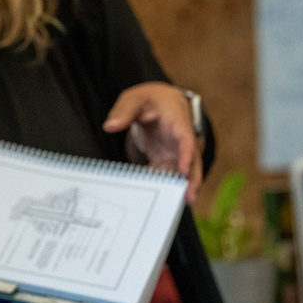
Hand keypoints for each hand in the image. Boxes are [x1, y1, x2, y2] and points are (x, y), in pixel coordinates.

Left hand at [103, 82, 202, 203]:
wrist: (160, 102)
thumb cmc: (150, 99)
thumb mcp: (135, 98)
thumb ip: (123, 111)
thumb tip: (109, 126)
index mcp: (178, 121)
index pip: (186, 139)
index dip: (187, 154)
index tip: (184, 169)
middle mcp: (181, 140)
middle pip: (192, 161)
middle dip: (192, 179)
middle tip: (189, 198)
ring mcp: (175, 151)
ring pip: (182, 173)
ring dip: (180, 188)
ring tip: (178, 205)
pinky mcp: (166, 159)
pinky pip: (166, 174)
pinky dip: (163, 186)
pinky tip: (157, 198)